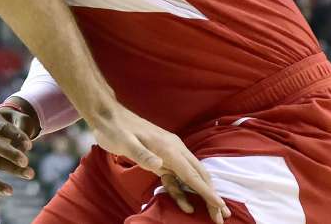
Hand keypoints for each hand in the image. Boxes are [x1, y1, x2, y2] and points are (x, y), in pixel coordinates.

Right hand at [0, 99, 39, 195]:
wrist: (0, 128)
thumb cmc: (13, 122)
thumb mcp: (20, 118)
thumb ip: (22, 128)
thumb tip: (22, 148)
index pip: (2, 127)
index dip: (16, 136)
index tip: (30, 145)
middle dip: (10, 154)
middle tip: (25, 161)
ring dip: (12, 169)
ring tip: (30, 173)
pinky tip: (9, 191)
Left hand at [90, 107, 230, 223]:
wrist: (108, 115)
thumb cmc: (114, 129)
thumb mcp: (124, 142)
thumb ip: (142, 154)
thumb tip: (159, 164)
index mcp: (168, 148)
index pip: (191, 173)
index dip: (206, 191)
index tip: (219, 205)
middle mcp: (174, 149)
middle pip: (198, 175)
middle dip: (211, 196)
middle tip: (221, 216)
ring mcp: (169, 153)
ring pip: (190, 176)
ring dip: (200, 194)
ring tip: (211, 213)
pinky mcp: (162, 156)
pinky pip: (177, 175)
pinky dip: (182, 189)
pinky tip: (184, 202)